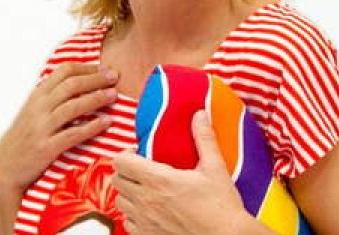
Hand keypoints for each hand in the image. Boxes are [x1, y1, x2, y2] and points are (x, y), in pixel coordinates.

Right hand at [0, 62, 117, 199]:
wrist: (5, 166)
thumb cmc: (22, 138)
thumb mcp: (32, 111)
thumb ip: (51, 97)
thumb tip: (78, 84)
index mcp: (36, 96)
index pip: (63, 71)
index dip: (86, 67)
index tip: (103, 68)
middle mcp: (38, 108)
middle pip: (71, 85)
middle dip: (95, 79)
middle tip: (114, 76)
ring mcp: (42, 127)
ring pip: (73, 106)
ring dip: (96, 98)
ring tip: (114, 95)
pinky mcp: (46, 147)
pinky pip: (73, 134)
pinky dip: (91, 126)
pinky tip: (106, 122)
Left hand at [112, 111, 257, 233]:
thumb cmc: (222, 207)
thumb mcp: (215, 169)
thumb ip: (204, 139)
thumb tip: (200, 115)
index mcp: (158, 180)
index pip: (120, 161)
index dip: (126, 155)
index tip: (138, 154)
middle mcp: (146, 201)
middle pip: (116, 180)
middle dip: (126, 172)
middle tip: (141, 171)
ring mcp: (145, 221)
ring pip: (119, 202)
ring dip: (128, 194)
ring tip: (144, 191)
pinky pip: (128, 223)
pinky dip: (133, 216)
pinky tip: (149, 212)